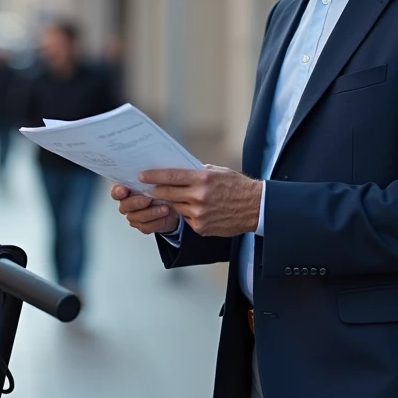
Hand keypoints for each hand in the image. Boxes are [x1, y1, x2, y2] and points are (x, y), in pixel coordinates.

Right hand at [111, 184, 180, 234]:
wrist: (172, 206)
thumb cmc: (161, 190)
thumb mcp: (156, 181)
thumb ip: (149, 178)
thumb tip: (149, 173)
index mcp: (127, 190)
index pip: (116, 192)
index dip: (118, 192)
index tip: (124, 190)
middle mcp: (127, 204)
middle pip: (125, 205)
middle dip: (137, 202)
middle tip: (149, 199)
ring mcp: (134, 216)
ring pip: (135, 217)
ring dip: (151, 213)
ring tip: (164, 208)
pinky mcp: (142, 226)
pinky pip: (145, 227)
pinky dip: (156, 222)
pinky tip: (164, 217)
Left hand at [140, 165, 260, 237]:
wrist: (255, 208)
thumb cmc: (237, 186)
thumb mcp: (218, 172)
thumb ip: (197, 171)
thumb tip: (177, 170)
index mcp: (202, 178)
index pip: (170, 176)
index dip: (153, 176)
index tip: (141, 176)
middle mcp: (199, 196)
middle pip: (167, 193)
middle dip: (156, 190)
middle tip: (149, 188)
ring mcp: (199, 214)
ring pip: (176, 207)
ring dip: (174, 202)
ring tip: (181, 198)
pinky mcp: (201, 227)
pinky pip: (187, 219)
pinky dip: (188, 214)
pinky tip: (198, 209)